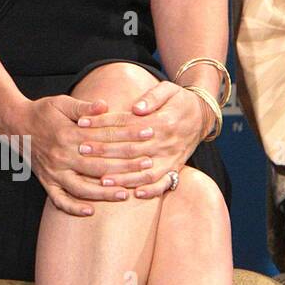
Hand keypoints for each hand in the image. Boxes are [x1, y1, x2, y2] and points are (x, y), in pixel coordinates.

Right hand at [14, 94, 154, 215]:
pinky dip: (73, 208)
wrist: (14, 124)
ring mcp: (53, 171)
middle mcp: (61, 155)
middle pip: (98, 165)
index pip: (104, 138)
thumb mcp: (61, 102)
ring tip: (126, 194)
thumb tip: (104, 106)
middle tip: (148, 166)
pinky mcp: (46, 181)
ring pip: (82, 187)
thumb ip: (83, 106)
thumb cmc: (42, 112)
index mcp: (68, 134)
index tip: (148, 135)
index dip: (128, 136)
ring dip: (105, 193)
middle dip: (126, 166)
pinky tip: (91, 211)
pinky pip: (59, 199)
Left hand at [77, 80, 208, 198]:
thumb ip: (152, 97)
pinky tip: (135, 194)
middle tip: (82, 150)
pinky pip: (164, 182)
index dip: (102, 123)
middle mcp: (166, 142)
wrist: (203, 115)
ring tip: (102, 180)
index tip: (81, 123)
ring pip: (146, 172)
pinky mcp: (175, 167)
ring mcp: (171, 157)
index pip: (126, 124)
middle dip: (104, 151)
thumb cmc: (180, 100)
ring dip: (124, 178)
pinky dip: (152, 190)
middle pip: (131, 149)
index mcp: (162, 121)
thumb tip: (136, 108)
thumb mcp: (168, 90)